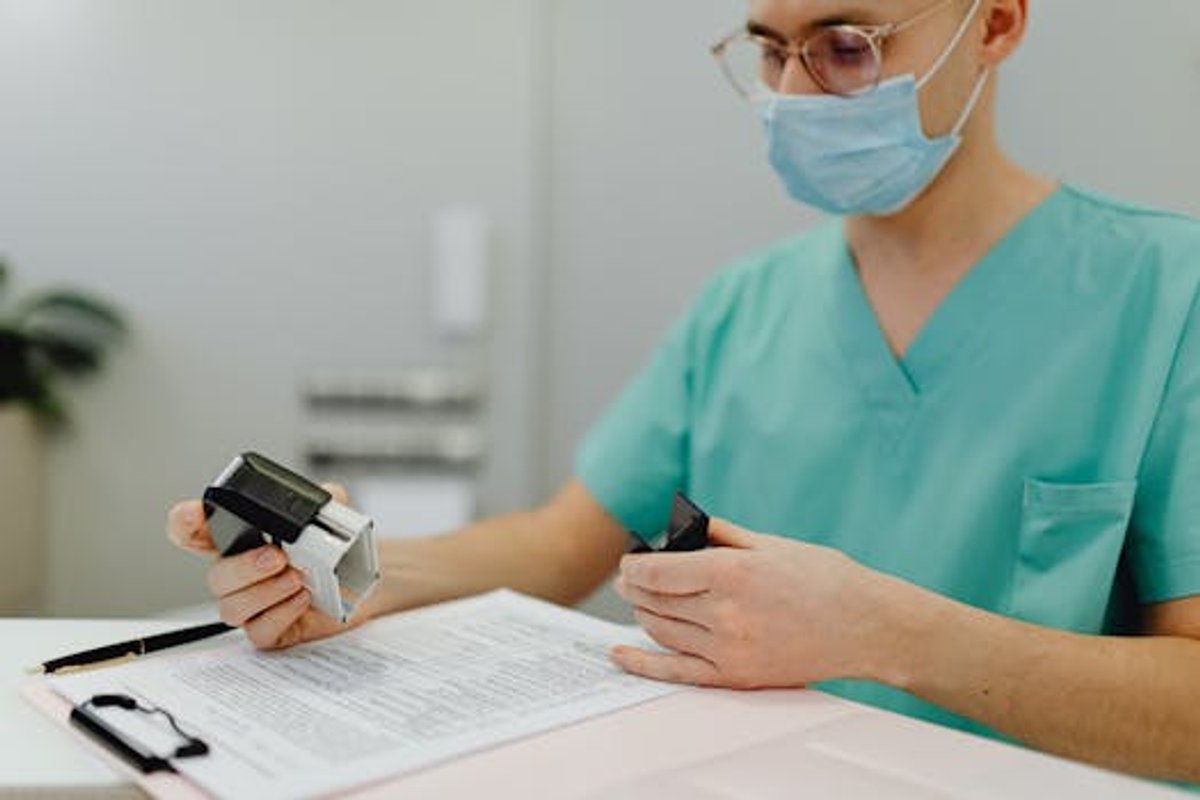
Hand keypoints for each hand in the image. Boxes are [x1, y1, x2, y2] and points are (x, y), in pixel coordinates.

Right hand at [166, 483, 366, 649]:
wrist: (362, 586)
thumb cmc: (335, 553)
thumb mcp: (331, 520)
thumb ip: (323, 504)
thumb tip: (328, 495)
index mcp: (241, 541)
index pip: (196, 531)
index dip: (185, 522)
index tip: (192, 513)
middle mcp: (240, 575)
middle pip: (215, 576)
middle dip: (244, 566)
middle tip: (278, 557)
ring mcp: (254, 605)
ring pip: (232, 608)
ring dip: (264, 592)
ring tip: (297, 578)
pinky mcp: (272, 630)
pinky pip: (260, 631)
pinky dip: (281, 614)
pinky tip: (302, 599)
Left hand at [611, 519, 898, 688]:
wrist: (867, 627)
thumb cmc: (826, 580)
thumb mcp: (770, 543)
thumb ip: (720, 535)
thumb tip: (680, 532)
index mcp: (731, 573)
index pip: (657, 572)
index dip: (633, 566)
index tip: (628, 562)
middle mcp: (725, 613)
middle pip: (654, 601)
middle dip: (634, 587)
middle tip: (629, 578)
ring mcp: (729, 649)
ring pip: (662, 630)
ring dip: (642, 613)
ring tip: (641, 600)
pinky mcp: (736, 676)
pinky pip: (676, 671)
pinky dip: (642, 662)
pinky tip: (620, 654)